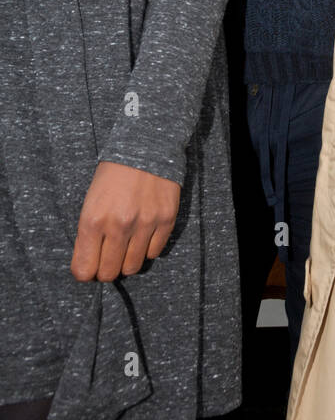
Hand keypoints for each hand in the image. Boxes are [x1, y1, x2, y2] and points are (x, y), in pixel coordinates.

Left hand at [70, 161, 180, 282]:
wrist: (146, 146)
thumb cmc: (113, 173)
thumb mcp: (90, 200)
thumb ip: (88, 233)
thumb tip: (90, 264)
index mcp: (93, 220)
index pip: (84, 270)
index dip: (85, 272)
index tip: (89, 266)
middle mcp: (119, 225)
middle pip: (109, 273)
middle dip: (105, 270)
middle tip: (108, 257)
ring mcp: (144, 224)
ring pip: (132, 267)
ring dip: (127, 260)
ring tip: (126, 245)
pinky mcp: (166, 219)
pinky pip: (154, 252)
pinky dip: (147, 248)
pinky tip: (143, 234)